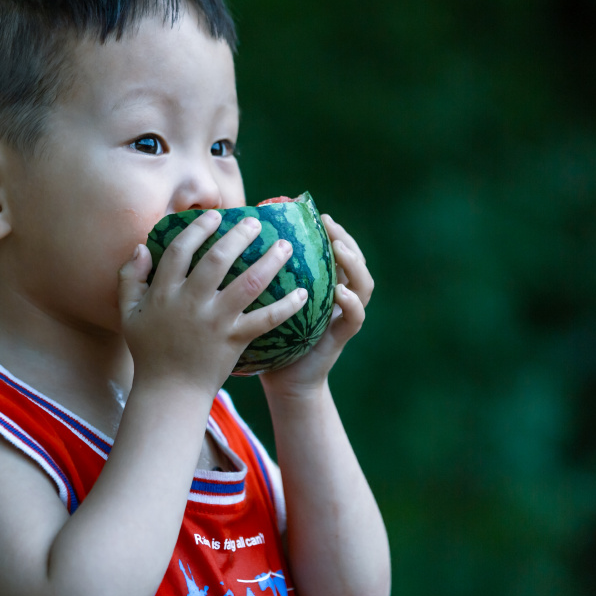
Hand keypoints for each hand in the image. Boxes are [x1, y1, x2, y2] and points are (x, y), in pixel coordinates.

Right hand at [117, 210, 308, 394]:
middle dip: (239, 236)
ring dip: (269, 262)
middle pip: (217, 260)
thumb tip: (141, 246)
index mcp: (164, 293)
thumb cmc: (149, 350)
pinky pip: (265, 319)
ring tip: (285, 245)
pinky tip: (303, 292)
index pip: (179, 251)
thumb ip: (129, 278)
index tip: (215, 215)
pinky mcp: (235, 340)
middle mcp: (191, 303)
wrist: (170, 391)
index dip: (197, 229)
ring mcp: (215, 322)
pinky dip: (286, 306)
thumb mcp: (128, 313)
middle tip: (256, 222)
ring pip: (248, 284)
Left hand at [260, 213, 373, 395]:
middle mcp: (338, 297)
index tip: (317, 214)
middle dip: (345, 238)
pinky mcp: (341, 337)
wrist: (281, 380)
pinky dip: (351, 302)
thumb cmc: (268, 336)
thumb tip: (232, 237)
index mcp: (322, 284)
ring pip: (363, 285)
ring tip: (339, 249)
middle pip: (355, 260)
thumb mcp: (265, 299)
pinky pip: (356, 317)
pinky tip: (340, 291)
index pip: (335, 250)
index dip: (331, 231)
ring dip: (354, 264)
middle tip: (330, 225)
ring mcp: (343, 316)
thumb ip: (262, 273)